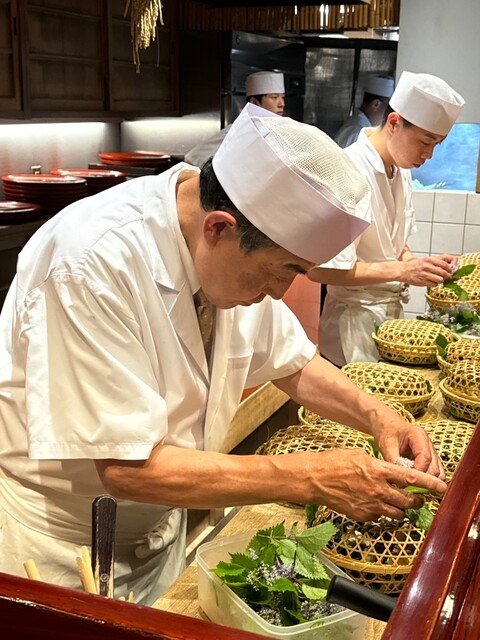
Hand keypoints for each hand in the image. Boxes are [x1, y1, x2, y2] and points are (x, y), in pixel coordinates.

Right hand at [302, 448, 445, 521]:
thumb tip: (390, 470)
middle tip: (419, 498)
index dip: (429, 484)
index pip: (411, 478)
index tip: (441, 487)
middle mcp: (377, 489)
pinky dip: (382, 512)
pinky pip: (380, 517)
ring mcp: (370, 504)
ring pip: (398, 513)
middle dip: (418, 500)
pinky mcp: (362, 515)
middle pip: (409, 500)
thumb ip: (378, 464)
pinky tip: (375, 503)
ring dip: (402, 508)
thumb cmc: (333, 462)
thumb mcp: (359, 454)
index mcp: (378, 470)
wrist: (313, 479)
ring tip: (399, 502)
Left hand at [372, 419, 444, 478]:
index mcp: (419, 436)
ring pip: (438, 472)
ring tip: (411, 485)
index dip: (418, 472)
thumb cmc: (387, 431)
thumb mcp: (386, 444)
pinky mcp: (430, 459)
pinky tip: (415, 482)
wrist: (388, 425)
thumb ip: (393, 460)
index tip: (407, 480)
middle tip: (407, 485)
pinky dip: (427, 480)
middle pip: (434, 468)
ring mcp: (431, 451)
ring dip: (426, 481)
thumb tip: (398, 478)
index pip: (425, 457)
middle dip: (422, 479)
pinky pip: (435, 473)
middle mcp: (428, 444)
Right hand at [402, 254, 457, 286]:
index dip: (450, 268)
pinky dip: (435, 284)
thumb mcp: (426, 260)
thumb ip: (437, 262)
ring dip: (441, 281)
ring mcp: (425, 274)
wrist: (403, 270)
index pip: (445, 264)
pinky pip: (434, 284)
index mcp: (429, 259)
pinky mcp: (423, 281)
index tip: (451, 270)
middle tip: (448, 277)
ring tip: (438, 279)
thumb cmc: (415, 265)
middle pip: (443, 272)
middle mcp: (427, 266)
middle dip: (448, 276)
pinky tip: (431, 282)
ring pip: (440, 280)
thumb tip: (450, 266)